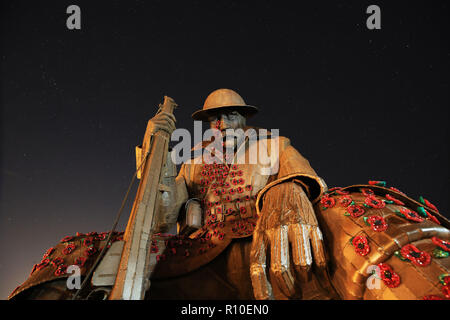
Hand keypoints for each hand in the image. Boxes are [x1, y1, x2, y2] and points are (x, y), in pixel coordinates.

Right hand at [147, 111, 176, 134]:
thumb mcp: (157, 129)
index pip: (163, 113)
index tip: (175, 120)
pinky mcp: (154, 126)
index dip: (170, 115)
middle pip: (165, 117)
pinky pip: (164, 126)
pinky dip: (169, 129)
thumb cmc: (153, 137)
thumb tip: (172, 122)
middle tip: (174, 128)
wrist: (147, 141)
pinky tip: (170, 133)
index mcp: (153, 119)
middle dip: (171, 122)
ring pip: (166, 122)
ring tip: (172, 132)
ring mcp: (153, 122)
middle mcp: (152, 119)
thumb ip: (162, 125)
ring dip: (171, 127)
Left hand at [250, 181, 325, 298]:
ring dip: (304, 278)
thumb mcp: (259, 232)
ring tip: (304, 279)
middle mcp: (276, 231)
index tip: (266, 303)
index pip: (257, 265)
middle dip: (288, 288)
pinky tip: (322, 278)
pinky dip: (323, 272)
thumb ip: (261, 255)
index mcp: (261, 235)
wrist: (285, 188)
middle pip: (280, 267)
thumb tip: (264, 290)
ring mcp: (296, 227)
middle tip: (292, 295)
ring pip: (302, 263)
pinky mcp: (313, 226)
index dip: (261, 287)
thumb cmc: (270, 218)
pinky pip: (320, 255)